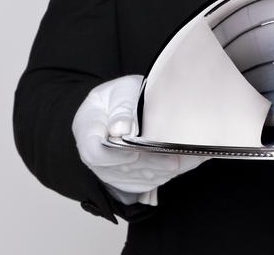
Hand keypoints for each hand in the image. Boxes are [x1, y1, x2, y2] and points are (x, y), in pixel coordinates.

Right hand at [72, 75, 207, 204]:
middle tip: (174, 160)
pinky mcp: (126, 177)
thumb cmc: (121, 96)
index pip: (94, 152)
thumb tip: (120, 129)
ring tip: (186, 162)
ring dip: (160, 173)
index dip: (115, 157)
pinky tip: (184, 164)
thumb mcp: (121, 92)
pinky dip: (165, 174)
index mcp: (87, 129)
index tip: (134, 153)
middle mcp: (95, 155)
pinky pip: (144, 182)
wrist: (121, 106)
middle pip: (119, 169)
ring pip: (134, 179)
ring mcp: (109, 169)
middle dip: (149, 165)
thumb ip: (122, 109)